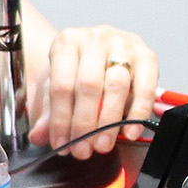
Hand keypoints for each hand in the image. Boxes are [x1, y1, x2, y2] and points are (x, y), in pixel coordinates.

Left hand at [25, 24, 159, 157]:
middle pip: (89, 85)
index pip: (62, 84)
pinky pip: (145, 88)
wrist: (95, 54)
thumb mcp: (54, 89)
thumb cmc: (75, 72)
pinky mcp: (147, 56)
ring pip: (117, 86)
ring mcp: (123, 44)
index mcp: (67, 42)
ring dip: (109, 122)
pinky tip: (129, 131)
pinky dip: (138, 113)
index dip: (61, 119)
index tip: (62, 143)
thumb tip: (40, 135)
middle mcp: (95, 39)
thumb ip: (47, 113)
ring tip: (102, 144)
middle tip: (82, 149)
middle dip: (85, 124)